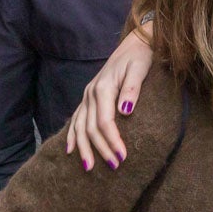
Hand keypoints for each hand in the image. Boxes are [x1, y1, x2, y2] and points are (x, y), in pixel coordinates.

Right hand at [65, 26, 155, 170]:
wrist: (135, 44)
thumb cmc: (141, 57)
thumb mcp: (140, 69)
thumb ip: (132, 89)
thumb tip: (124, 111)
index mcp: (103, 88)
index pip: (105, 122)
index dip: (112, 141)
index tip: (123, 157)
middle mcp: (91, 93)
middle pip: (91, 128)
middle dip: (101, 149)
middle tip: (114, 166)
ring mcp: (87, 96)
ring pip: (80, 126)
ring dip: (84, 148)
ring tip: (89, 168)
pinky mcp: (88, 98)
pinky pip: (76, 119)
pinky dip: (73, 136)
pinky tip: (71, 150)